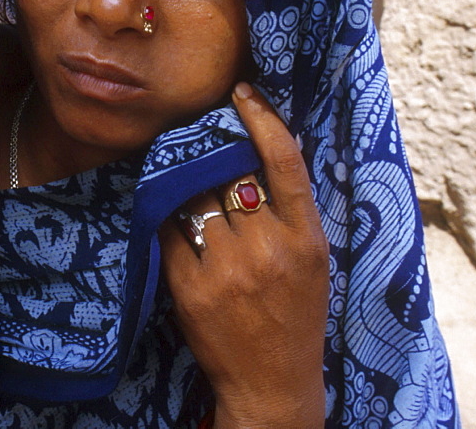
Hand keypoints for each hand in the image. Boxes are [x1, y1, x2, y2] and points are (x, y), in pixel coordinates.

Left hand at [158, 83, 328, 428]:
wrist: (273, 383)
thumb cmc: (296, 316)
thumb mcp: (311, 262)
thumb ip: (288, 213)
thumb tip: (249, 157)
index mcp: (305, 239)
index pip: (285, 163)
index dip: (263, 120)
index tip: (242, 93)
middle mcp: (268, 247)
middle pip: (229, 174)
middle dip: (212, 157)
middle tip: (198, 138)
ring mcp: (227, 267)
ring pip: (195, 197)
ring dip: (185, 183)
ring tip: (180, 173)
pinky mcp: (190, 286)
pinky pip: (169, 229)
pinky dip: (166, 216)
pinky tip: (164, 207)